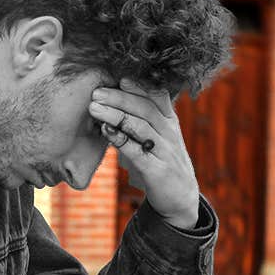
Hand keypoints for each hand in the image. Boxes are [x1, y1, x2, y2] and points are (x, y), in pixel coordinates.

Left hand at [88, 77, 201, 228]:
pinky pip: (137, 151)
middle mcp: (169, 133)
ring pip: (139, 126)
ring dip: (115, 115)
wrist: (180, 196)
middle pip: (144, 108)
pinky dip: (121, 140)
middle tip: (96, 92)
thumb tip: (118, 91)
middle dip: (119, 98)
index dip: (138, 86)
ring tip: (94, 107)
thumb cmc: (162, 160)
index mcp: (169, 121)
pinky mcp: (157, 170)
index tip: (118, 78)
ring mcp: (165, 151)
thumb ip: (144, 116)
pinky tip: (106, 131)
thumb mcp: (159, 135)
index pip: (156, 96)